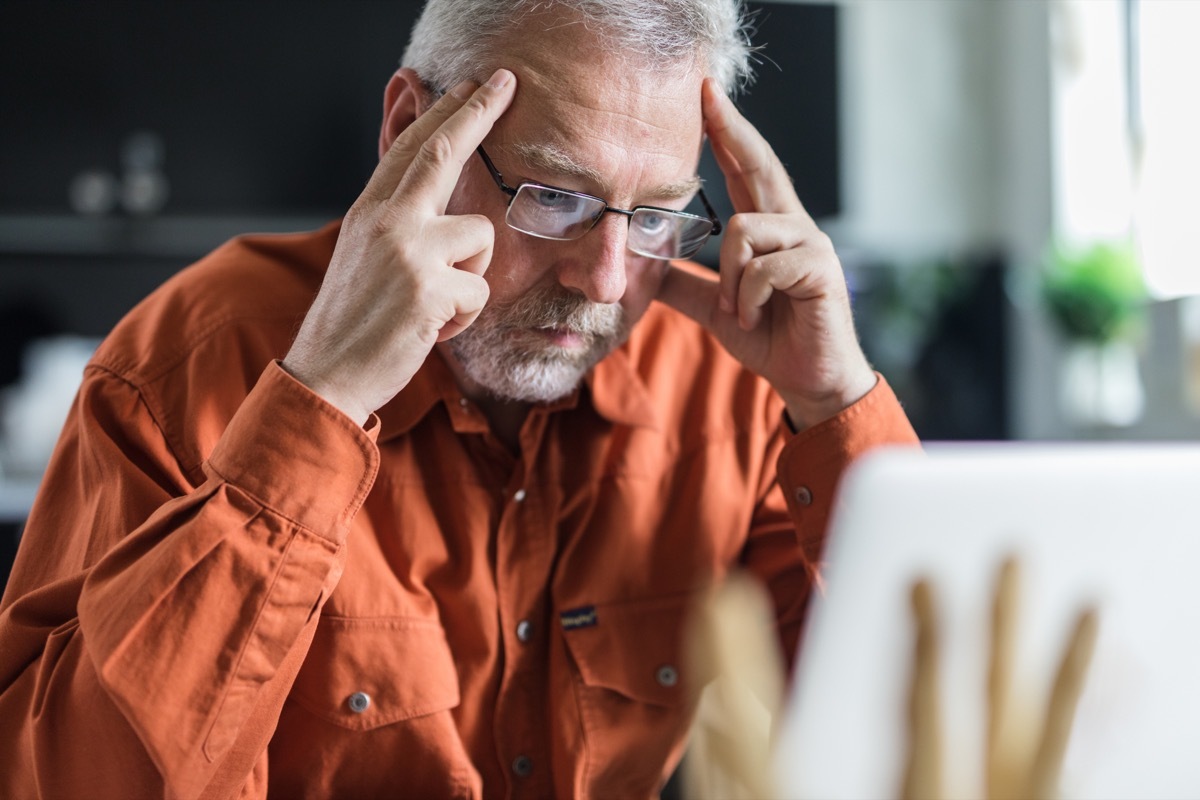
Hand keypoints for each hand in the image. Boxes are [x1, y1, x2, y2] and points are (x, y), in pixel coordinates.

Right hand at [282, 70, 516, 425]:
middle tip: (506, 81)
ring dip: (471, 277)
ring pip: (481, 236)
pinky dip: (464, 318)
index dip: (444, 114)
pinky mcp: (428, 288)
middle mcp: (386, 220)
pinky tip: (431, 329)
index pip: (410, 149)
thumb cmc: (354, 324)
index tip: (470, 86)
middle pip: (443, 152)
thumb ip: (397, 226)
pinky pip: (480, 291)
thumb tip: (433, 202)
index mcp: (370, 212)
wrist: (326, 375)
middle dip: (478, 113)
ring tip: (433, 306)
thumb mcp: (364, 259)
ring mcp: (407, 250)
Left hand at [656, 78, 876, 429]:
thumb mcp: (717, 308)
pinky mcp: (820, 268)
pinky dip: (746, 299)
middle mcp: (794, 226)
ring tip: (738, 310)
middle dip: (732, 129)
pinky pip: (763, 267)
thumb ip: (686, 283)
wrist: (808, 382)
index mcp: (770, 230)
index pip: (745, 169)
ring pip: (745, 229)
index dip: (727, 132)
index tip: (707, 96)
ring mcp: (811, 244)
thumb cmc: (771, 340)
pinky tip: (755, 319)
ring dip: (729, 278)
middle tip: (706, 94)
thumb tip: (644, 266)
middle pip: (760, 164)